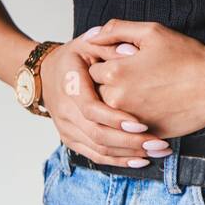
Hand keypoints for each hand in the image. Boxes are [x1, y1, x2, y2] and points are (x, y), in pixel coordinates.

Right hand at [38, 36, 172, 167]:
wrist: (46, 74)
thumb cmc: (74, 57)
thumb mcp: (89, 44)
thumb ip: (110, 47)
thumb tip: (132, 52)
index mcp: (71, 87)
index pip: (92, 110)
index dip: (116, 119)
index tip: (142, 123)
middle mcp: (66, 112)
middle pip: (97, 134)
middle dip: (130, 142)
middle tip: (158, 143)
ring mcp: (67, 129)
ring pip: (98, 149)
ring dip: (129, 154)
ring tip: (157, 152)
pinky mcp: (72, 140)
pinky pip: (95, 156)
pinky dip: (118, 161)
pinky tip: (140, 160)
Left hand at [77, 19, 204, 137]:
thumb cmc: (188, 57)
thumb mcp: (152, 32)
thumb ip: (117, 29)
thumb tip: (92, 36)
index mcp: (114, 73)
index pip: (94, 68)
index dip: (110, 62)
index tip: (128, 60)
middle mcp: (116, 99)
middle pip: (99, 91)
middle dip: (113, 83)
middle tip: (140, 75)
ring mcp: (129, 120)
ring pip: (111, 111)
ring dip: (122, 102)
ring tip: (147, 89)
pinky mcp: (143, 135)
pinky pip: (128, 127)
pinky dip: (135, 118)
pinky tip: (155, 103)